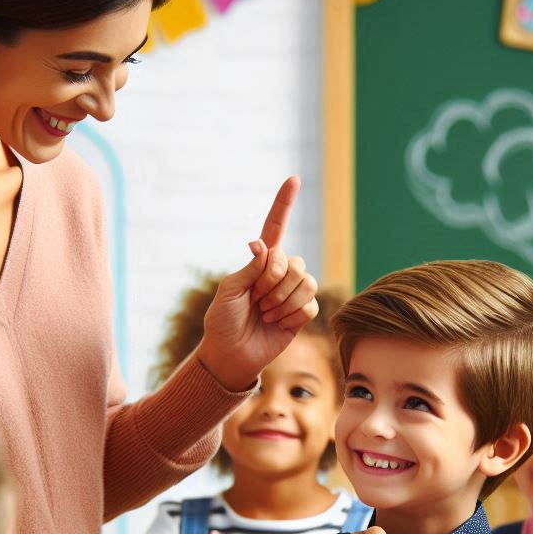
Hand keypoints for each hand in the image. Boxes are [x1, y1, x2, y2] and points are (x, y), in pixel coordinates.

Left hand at [196, 177, 318, 390]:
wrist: (231, 354)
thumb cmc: (222, 321)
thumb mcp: (229, 291)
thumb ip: (249, 268)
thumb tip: (263, 244)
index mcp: (259, 262)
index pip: (275, 227)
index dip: (284, 203)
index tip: (293, 179)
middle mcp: (279, 273)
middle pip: (292, 261)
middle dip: (272, 282)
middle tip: (256, 301)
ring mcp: (293, 292)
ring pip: (305, 282)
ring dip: (282, 300)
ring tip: (266, 314)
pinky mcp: (302, 314)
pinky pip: (310, 304)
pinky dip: (292, 314)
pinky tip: (278, 323)